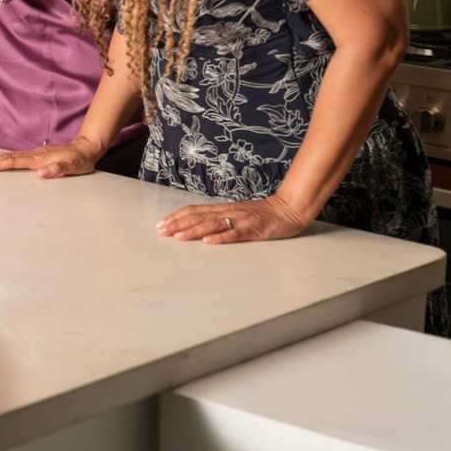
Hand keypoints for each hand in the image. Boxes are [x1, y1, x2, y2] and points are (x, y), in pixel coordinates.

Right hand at [0, 136, 102, 177]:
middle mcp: (33, 154)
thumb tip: (41, 173)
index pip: (14, 162)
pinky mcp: (35, 154)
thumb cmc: (80, 160)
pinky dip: (2, 158)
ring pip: (8, 155)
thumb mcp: (73, 167)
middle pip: (7, 157)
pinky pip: (14, 156)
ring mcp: (33, 153)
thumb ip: (58, 169)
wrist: (86, 147)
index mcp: (38, 159)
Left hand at [156, 195, 310, 243]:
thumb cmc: (262, 214)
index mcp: (223, 208)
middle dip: (178, 224)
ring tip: (178, 237)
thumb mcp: (236, 213)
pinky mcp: (253, 229)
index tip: (161, 224)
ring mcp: (241, 220)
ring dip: (194, 231)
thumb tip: (197, 225)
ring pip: (213, 224)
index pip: (194, 210)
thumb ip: (219, 218)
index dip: (177, 217)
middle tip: (161, 231)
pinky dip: (221, 237)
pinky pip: (235, 233)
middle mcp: (228, 212)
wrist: (289, 209)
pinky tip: (208, 242)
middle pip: (199, 217)